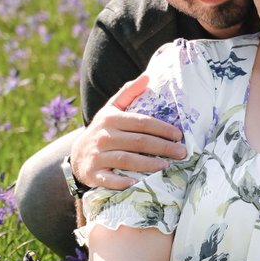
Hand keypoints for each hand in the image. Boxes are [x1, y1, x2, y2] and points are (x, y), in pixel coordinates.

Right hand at [70, 76, 185, 189]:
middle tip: (181, 152)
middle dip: (162, 147)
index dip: (161, 128)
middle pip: (138, 142)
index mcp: (111, 119)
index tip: (178, 135)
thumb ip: (128, 93)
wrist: (78, 154)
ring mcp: (97, 156)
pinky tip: (136, 183)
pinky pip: (108, 179)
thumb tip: (147, 76)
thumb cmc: (103, 130)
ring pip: (126, 159)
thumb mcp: (111, 109)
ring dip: (147, 163)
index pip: (141, 122)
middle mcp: (104, 137)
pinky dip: (121, 182)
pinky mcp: (93, 173)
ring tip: (166, 166)